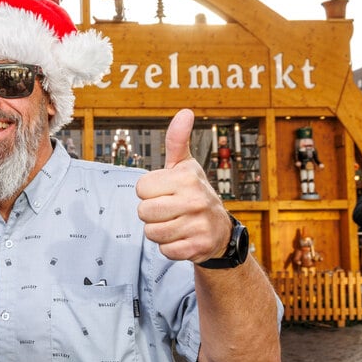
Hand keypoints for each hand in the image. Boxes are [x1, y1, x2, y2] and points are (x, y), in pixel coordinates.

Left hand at [135, 109, 230, 262]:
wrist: (220, 230)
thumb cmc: (193, 193)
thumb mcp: (185, 165)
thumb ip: (177, 140)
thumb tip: (185, 111)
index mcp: (186, 178)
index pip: (141, 189)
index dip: (148, 192)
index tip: (165, 192)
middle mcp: (195, 200)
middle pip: (143, 212)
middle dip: (151, 214)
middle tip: (169, 210)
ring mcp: (198, 225)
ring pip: (151, 233)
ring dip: (159, 231)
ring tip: (175, 223)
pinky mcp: (197, 247)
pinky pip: (165, 250)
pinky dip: (170, 247)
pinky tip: (183, 237)